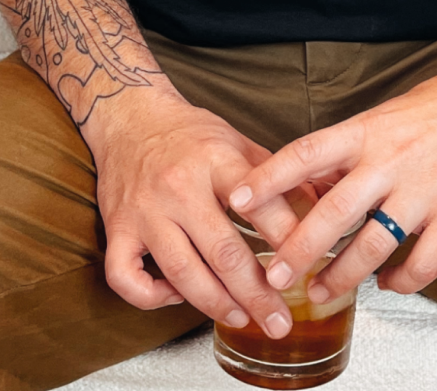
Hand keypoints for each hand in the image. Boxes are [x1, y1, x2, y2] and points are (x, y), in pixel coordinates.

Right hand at [88, 90, 306, 337]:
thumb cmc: (189, 133)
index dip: (286, 239)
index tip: (308, 267)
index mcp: (215, 160)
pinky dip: (151, 297)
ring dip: (215, 303)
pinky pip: (126, 277)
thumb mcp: (237, 141)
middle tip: (279, 321)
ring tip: (240, 317)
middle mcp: (178, 187)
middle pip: (222, 252)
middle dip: (256, 294)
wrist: (129, 115)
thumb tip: (320, 206)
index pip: (258, 204)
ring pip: (181, 271)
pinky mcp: (116, 228)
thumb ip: (276, 176)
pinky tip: (176, 297)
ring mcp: (144, 211)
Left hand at [227, 62, 436, 315]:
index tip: (237, 202)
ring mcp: (425, 191)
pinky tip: (387, 284)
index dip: (268, 179)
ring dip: (343, 276)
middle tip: (273, 276)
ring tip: (322, 291)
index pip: (306, 154)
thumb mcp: (382, 117)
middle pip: (334, 213)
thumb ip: (348, 152)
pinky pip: (424, 263)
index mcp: (366, 131)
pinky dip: (401, 282)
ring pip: (374, 246)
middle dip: (299, 250)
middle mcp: (391, 161)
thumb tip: (308, 186)